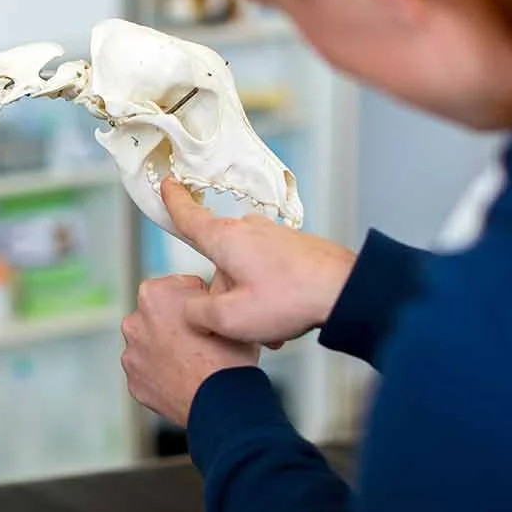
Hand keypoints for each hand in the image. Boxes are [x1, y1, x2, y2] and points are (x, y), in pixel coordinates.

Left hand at [121, 275, 259, 426]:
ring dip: (167, 347)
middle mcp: (134, 321)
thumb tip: (210, 291)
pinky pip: (149, 370)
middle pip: (160, 314)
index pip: (179, 286)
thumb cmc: (228, 355)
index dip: (199, 300)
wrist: (222, 404)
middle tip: (203, 339)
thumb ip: (211, 292)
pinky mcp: (133, 381)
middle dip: (176, 322)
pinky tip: (184, 378)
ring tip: (194, 361)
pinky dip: (163, 372)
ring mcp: (131, 354)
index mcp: (153, 294)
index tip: (208, 316)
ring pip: (152, 343)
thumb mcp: (226, 307)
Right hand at [163, 178, 355, 344]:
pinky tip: (285, 318)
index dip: (173, 202)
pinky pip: (268, 273)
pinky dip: (270, 296)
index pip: (189, 216)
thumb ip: (197, 313)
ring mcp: (272, 236)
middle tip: (244, 325)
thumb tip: (190, 309)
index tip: (167, 183)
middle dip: (225, 296)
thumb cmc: (290, 299)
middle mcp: (247, 229)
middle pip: (217, 264)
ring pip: (244, 272)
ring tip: (272, 327)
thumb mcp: (230, 318)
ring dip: (250, 301)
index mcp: (225, 239)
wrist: (345, 290)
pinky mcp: (292, 246)